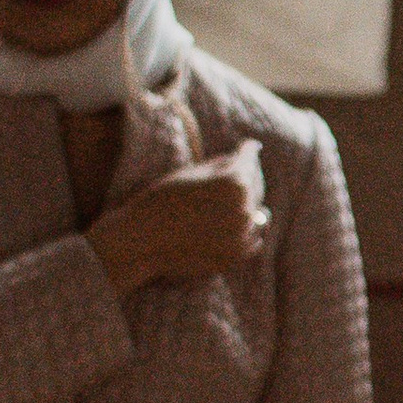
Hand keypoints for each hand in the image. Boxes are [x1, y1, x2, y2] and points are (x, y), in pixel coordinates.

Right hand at [90, 141, 267, 291]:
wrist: (143, 241)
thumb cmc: (163, 200)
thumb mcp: (191, 172)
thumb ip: (222, 163)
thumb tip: (248, 152)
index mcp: (235, 183)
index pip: (249, 160)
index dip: (248, 150)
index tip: (251, 145)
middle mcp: (245, 210)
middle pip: (257, 187)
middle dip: (248, 177)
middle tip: (241, 169)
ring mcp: (243, 235)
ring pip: (259, 215)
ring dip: (250, 205)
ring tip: (236, 201)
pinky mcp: (237, 256)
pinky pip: (254, 239)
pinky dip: (247, 230)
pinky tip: (235, 223)